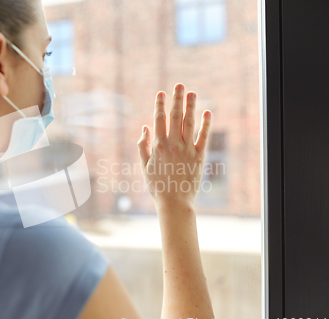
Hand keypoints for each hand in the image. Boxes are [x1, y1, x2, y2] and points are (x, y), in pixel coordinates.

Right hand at [137, 83, 211, 209]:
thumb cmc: (157, 186)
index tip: (161, 93)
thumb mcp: (144, 166)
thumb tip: (144, 127)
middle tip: (179, 85)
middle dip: (176, 99)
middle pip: (175, 116)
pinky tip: (208, 112)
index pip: (158, 119)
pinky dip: (206, 124)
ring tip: (192, 92)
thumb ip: (142, 145)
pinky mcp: (199, 156)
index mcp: (158, 146)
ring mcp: (187, 149)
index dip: (159, 104)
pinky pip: (203, 136)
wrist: (174, 202)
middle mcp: (172, 145)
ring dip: (191, 106)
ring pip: (189, 122)